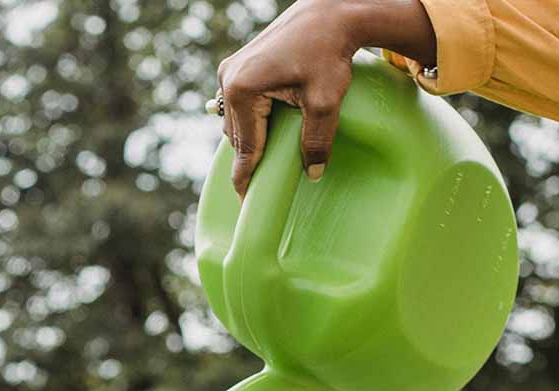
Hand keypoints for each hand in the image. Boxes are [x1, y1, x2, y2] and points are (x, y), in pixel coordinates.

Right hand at [216, 0, 436, 195]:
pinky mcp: (238, 66)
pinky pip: (240, 106)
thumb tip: (312, 174)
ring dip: (251, 141)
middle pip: (237, 138)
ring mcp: (230, 71)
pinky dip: (252, 122)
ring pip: (236, 123)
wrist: (329, 13)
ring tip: (265, 163)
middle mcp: (228, 80)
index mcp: (242, 90)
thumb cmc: (328, 54)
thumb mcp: (326, 102)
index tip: (246, 204)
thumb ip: (317, 142)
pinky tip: (267, 133)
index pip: (244, 148)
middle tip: (259, 191)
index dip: (246, 179)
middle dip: (249, 161)